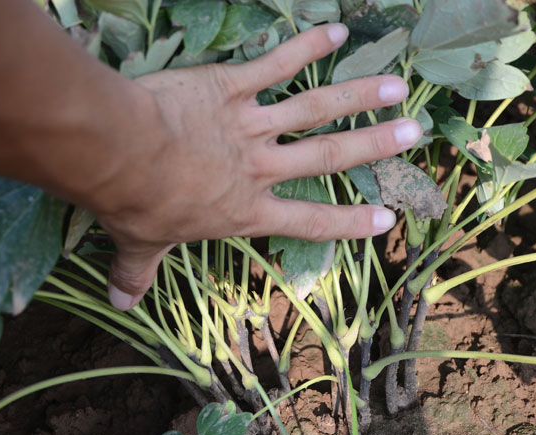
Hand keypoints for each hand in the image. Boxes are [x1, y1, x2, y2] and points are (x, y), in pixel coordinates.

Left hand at [93, 24, 420, 309]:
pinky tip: (337, 31)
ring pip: (314, 108)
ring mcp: (249, 124)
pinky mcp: (229, 86)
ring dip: (358, 95)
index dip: (349, 223)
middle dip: (375, 145)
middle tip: (415, 133)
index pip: (309, 222)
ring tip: (397, 86)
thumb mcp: (139, 244)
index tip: (386, 219)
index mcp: (246, 211)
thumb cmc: (134, 203)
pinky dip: (306, 47)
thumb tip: (122, 303)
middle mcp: (259, 168)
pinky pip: (275, 65)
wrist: (121, 153)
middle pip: (329, 156)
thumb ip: (138, 273)